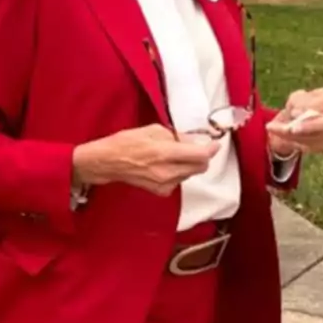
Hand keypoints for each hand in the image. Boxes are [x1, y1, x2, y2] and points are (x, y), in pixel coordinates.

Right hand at [73, 124, 216, 196]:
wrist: (108, 163)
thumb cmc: (126, 142)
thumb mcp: (154, 130)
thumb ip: (178, 137)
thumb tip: (195, 141)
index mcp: (165, 153)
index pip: (200, 155)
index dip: (211, 149)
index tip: (214, 144)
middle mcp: (167, 172)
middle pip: (200, 168)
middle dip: (202, 157)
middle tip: (196, 148)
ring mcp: (165, 184)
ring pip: (190, 174)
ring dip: (189, 164)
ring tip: (173, 155)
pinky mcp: (162, 191)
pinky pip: (180, 180)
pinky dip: (179, 172)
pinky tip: (165, 166)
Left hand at [267, 86, 322, 156]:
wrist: (296, 121)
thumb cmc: (299, 105)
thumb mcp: (295, 98)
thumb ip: (296, 102)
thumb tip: (297, 114)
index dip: (313, 106)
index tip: (294, 112)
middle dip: (308, 127)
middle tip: (291, 129)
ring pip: (318, 137)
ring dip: (297, 136)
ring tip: (280, 132)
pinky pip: (313, 147)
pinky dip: (297, 143)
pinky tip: (286, 138)